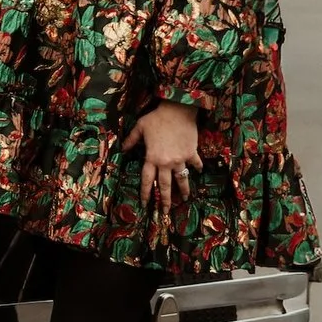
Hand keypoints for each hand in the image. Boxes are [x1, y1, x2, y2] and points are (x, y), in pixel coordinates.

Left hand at [123, 101, 199, 218]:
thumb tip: (123, 149)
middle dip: (164, 200)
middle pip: (165, 186)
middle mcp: (166, 163)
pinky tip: (198, 172)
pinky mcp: (192, 153)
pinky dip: (197, 168)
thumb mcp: (140, 127)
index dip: (145, 193)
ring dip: (183, 190)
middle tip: (165, 212)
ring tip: (185, 199)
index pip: (147, 180)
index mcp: (152, 158)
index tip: (145, 204)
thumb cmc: (157, 118)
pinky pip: (194, 164)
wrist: (178, 110)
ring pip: (181, 179)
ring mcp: (180, 159)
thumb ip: (131, 140)